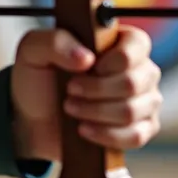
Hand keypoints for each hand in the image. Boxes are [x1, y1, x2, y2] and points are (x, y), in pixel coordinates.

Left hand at [10, 25, 162, 161]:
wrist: (34, 119)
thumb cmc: (40, 78)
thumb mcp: (33, 51)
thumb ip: (55, 42)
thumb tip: (85, 58)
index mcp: (120, 42)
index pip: (136, 45)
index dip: (111, 61)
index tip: (85, 67)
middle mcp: (140, 69)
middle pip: (133, 82)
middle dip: (95, 91)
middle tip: (70, 91)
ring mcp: (145, 101)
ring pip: (132, 111)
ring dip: (95, 113)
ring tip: (72, 109)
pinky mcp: (141, 129)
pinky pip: (136, 136)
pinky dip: (106, 135)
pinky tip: (85, 129)